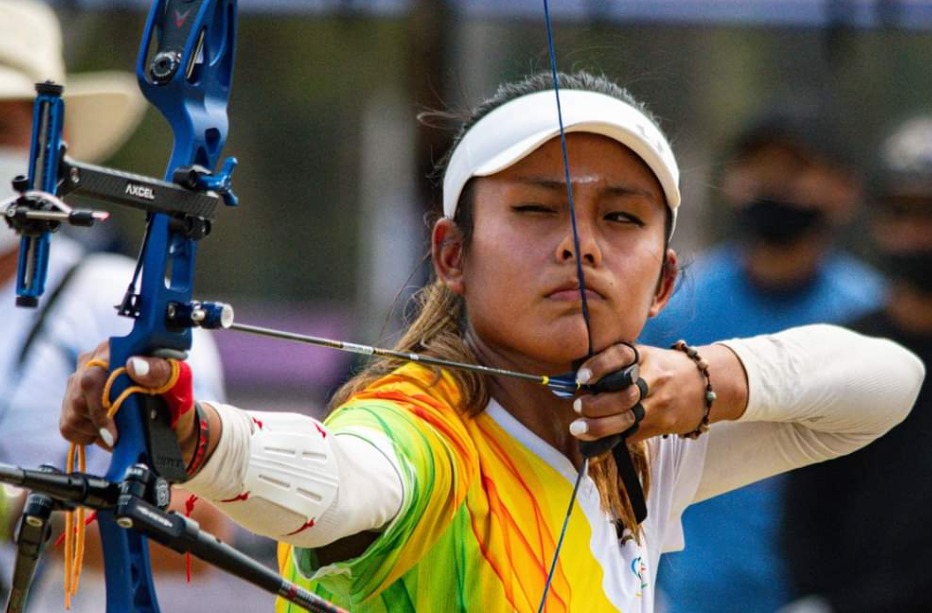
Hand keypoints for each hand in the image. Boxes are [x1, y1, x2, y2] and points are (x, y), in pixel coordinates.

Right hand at [60, 342, 198, 453]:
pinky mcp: (70, 403)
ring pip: (72, 412)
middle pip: (79, 397)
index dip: (102, 404)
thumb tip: (133, 365)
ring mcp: (77, 383)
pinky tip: (106, 431)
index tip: (116, 427)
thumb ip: (158, 370)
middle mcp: (90, 362)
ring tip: (119, 429)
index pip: (94, 376)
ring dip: (96, 429)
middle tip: (119, 435)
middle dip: (100, 421)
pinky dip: (87, 436)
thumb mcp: (175, 380)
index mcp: (113, 350)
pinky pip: (68, 426)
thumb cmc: (172, 393)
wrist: (169, 416)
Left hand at [571, 342, 740, 442]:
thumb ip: (615, 365)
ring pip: (627, 419)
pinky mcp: (661, 425)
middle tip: (577, 406)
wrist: (707, 385)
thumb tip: (577, 382)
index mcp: (644, 356)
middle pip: (623, 394)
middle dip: (595, 404)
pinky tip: (594, 441)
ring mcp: (659, 404)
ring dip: (599, 427)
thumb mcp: (644, 356)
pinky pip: (632, 435)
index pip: (619, 356)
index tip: (581, 378)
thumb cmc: (664, 368)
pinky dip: (610, 439)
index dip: (598, 367)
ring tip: (579, 428)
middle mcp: (653, 379)